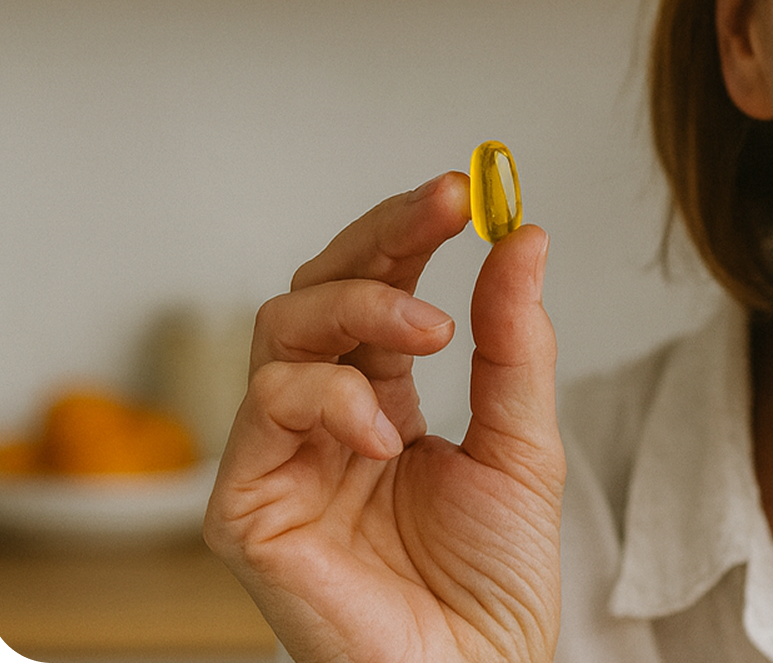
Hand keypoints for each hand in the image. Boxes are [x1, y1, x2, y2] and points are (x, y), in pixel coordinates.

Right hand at [204, 172, 563, 662]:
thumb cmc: (495, 583)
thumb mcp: (525, 444)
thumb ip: (515, 344)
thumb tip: (524, 239)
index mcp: (385, 399)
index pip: (381, 290)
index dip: (412, 231)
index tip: (465, 189)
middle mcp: (325, 419)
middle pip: (320, 289)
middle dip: (382, 238)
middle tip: (445, 207)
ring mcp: (281, 457)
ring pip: (282, 329)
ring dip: (362, 309)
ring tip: (431, 335)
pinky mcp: (247, 504)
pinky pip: (267, 409)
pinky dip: (330, 400)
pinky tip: (387, 436)